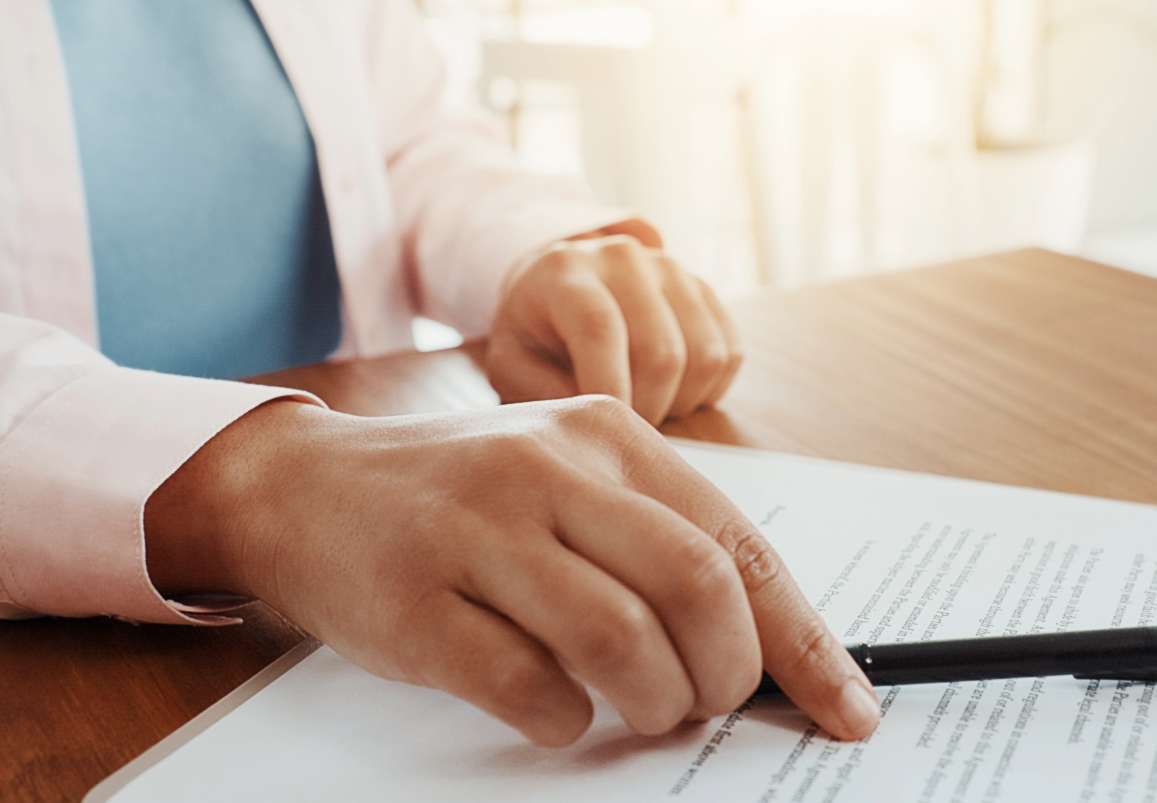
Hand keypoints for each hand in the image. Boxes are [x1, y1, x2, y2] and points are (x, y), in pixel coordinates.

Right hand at [145, 396, 879, 746]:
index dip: (803, 638)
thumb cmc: (464, 496)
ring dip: (656, 701)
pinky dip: (566, 720)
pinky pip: (530, 686)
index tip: (846, 708)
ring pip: (622, 638)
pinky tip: (558, 710)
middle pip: (696, 586)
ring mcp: (480, 532)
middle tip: (711, 703)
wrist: (310, 489)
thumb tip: (767, 648)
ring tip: (646, 711)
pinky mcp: (420, 604)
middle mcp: (550, 469)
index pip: (739, 544)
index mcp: (607, 435)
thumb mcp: (568, 480)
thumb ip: (655, 540)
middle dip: (729, 674)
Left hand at [486, 230, 741, 424]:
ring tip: (646, 406)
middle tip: (625, 427)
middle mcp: (623, 258)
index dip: (611, 387)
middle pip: (661, 351)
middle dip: (648, 408)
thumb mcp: (511, 362)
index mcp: (564, 271)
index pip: (600, 327)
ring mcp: (671, 268)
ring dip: (681, 401)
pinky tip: (673, 391)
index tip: (611, 432)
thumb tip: (593, 415)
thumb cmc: (535, 333)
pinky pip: (730, 352)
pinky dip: (708, 389)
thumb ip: (539, 391)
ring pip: (705, 356)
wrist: (564, 284)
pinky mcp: (703, 288)